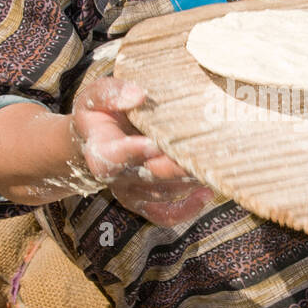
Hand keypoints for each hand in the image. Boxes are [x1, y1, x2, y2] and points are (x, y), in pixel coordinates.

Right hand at [70, 77, 214, 224]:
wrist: (93, 139)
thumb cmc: (99, 113)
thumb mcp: (94, 96)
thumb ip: (110, 93)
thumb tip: (139, 95)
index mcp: (100, 150)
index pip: (115, 156)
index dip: (135, 151)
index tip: (154, 143)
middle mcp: (116, 176)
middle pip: (148, 176)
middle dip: (174, 168)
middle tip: (201, 157)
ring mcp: (131, 191)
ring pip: (162, 192)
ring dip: (187, 181)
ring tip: (214, 167)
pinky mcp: (143, 200)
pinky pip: (163, 214)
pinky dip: (186, 210)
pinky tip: (206, 193)